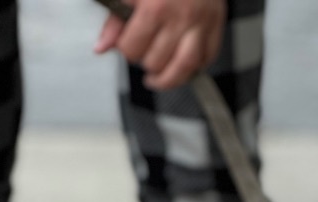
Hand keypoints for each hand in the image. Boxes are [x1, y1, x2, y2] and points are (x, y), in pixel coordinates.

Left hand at [94, 0, 225, 90]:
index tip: (128, 45)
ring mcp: (200, 24)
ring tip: (158, 79)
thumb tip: (102, 48)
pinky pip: (206, 59)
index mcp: (154, 7)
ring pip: (184, 68)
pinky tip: (182, 65)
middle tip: (144, 55)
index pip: (133, 48)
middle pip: (157, 62)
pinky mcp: (215, 27)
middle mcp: (179, 18)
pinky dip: (195, 68)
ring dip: (169, 79)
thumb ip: (115, 20)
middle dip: (146, 62)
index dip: (127, 49)